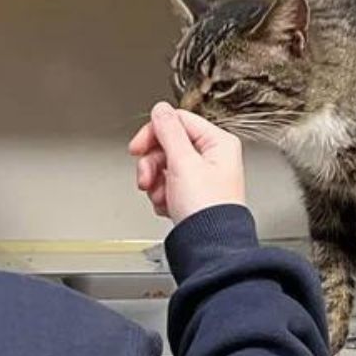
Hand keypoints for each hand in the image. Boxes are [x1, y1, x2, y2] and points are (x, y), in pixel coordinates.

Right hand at [129, 103, 246, 223]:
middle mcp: (213, 157)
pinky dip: (162, 195)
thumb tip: (161, 109)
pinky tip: (167, 204)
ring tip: (161, 195)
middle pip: (168, 144)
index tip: (138, 147)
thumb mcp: (183, 163)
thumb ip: (169, 132)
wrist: (208, 246)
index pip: (178, 121)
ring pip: (164, 166)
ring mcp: (203, 176)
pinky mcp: (193, 194)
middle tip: (147, 177)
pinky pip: (167, 184)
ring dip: (155, 182)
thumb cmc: (207, 209)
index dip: (154, 133)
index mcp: (218, 143)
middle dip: (152, 163)